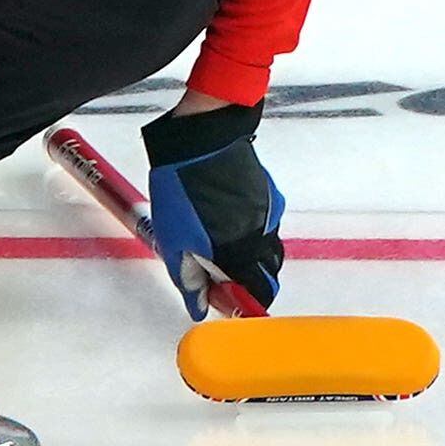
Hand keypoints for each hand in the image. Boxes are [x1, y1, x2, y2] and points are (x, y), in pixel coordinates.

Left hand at [142, 100, 279, 321]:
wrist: (199, 138)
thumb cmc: (180, 190)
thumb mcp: (174, 241)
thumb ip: (189, 279)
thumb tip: (199, 307)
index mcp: (241, 253)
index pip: (259, 294)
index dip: (243, 302)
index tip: (223, 298)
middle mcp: (263, 235)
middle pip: (267, 273)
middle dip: (246, 278)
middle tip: (216, 270)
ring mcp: (269, 212)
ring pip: (266, 247)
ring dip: (247, 253)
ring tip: (215, 239)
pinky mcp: (268, 193)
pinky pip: (264, 222)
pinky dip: (249, 228)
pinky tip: (224, 216)